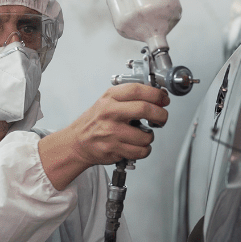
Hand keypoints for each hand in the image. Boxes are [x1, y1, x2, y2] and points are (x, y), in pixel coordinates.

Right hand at [39, 84, 169, 189]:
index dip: (156, 94)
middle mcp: (110, 113)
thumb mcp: (107, 101)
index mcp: (110, 98)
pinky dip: (144, 150)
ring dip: (150, 137)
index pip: (137, 90)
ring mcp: (111, 132)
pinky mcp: (113, 149)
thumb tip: (158, 95)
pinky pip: (140, 151)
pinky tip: (137, 145)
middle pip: (145, 109)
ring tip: (142, 135)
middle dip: (161, 115)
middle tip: (162, 118)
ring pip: (146, 135)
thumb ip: (129, 97)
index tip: (164, 99)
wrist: (77, 142)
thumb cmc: (95, 121)